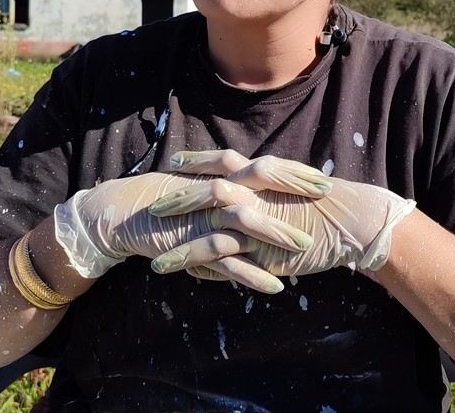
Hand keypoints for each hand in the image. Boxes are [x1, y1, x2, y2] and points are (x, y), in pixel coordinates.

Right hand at [53, 160, 331, 292]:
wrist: (128, 212)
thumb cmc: (171, 199)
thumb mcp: (206, 189)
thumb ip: (234, 189)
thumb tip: (267, 194)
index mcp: (223, 176)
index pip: (266, 167)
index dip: (295, 172)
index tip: (325, 179)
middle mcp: (216, 190)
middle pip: (261, 182)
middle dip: (294, 189)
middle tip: (327, 198)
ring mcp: (205, 216)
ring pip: (246, 221)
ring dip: (277, 235)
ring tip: (307, 248)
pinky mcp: (192, 243)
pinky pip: (226, 260)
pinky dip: (251, 274)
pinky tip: (275, 287)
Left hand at [148, 150, 416, 278]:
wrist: (355, 220)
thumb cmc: (333, 205)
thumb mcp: (298, 188)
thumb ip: (276, 188)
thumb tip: (260, 185)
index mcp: (264, 174)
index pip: (223, 161)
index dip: (197, 161)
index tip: (174, 161)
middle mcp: (255, 193)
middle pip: (206, 191)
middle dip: (177, 199)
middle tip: (153, 207)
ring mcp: (256, 220)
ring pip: (207, 230)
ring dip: (177, 247)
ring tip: (153, 260)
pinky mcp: (262, 248)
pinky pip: (224, 258)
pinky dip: (202, 268)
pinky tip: (185, 279)